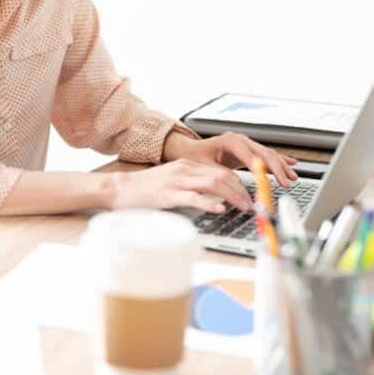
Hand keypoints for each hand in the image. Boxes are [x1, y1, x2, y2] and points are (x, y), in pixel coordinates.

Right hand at [112, 158, 253, 214]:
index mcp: (187, 165)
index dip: (240, 184)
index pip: (221, 171)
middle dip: (242, 191)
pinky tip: (220, 209)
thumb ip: (192, 185)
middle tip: (254, 205)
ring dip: (233, 196)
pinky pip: (193, 197)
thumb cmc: (145, 189)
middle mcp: (184, 169)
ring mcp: (176, 181)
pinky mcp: (167, 194)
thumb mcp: (173, 180)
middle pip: (222, 175)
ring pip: (213, 183)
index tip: (251, 196)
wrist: (119, 188)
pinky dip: (209, 202)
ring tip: (244, 207)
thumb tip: (217, 197)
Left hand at [163, 131, 297, 187]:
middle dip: (277, 169)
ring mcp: (246, 144)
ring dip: (281, 166)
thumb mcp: (205, 167)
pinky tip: (291, 163)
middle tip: (286, 183)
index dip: (263, 170)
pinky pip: (266, 155)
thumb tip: (234, 184)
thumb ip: (220, 174)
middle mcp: (241, 140)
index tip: (271, 182)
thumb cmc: (196, 157)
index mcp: (230, 141)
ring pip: (268, 154)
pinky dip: (279, 160)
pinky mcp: (248, 150)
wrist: (190, 149)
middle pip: (264, 154)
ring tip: (292, 177)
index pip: (252, 156)